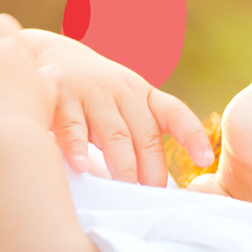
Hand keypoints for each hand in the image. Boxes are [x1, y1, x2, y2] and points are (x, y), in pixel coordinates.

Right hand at [15, 22, 213, 185]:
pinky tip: (79, 167)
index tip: (206, 159)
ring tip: (125, 186)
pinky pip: (71, 125)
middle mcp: (122, 92)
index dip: (192, 135)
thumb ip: (142, 135)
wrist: (45, 55)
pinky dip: (76, 146)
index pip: (174, 113)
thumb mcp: (124, 104)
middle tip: (153, 196)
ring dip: (121, 162)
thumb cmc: (94, 95)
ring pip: (113, 133)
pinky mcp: (60, 97)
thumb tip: (159, 187)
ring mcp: (91, 93)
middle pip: (144, 133)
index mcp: (143, 95)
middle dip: (151, 167)